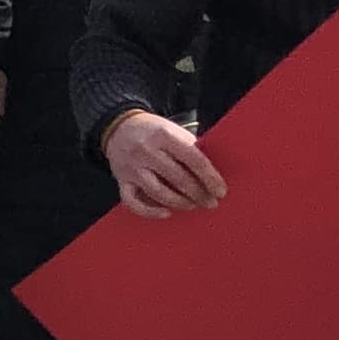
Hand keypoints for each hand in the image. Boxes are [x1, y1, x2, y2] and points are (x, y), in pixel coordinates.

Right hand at [105, 110, 225, 217]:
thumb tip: (211, 172)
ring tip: (192, 206)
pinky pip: (133, 201)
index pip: (193, 159)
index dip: (209, 177)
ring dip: (179, 202)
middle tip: (211, 203)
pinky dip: (149, 211)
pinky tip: (166, 213)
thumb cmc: (152, 130)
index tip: (220, 191)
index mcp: (164, 135)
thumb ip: (189, 147)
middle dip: (198, 194)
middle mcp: (147, 151)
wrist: (118, 126)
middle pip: (178, 178)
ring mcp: (132, 167)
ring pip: (158, 192)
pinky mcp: (121, 180)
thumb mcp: (173, 130)